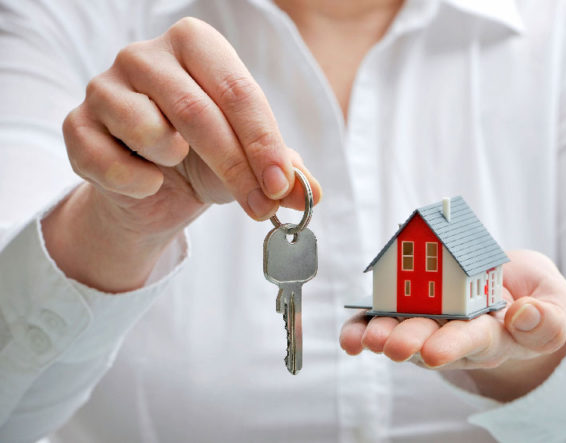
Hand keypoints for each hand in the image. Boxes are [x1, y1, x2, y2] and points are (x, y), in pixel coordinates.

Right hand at [43, 17, 320, 291]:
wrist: (152, 188)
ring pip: (148, 129)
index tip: (281, 185)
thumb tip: (309, 194)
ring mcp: (104, 86)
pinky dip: (134, 182)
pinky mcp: (76, 124)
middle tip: (260, 206)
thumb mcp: (250, 162)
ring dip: (173, 162)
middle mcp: (146, 55)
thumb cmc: (204, 160)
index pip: (238, 91)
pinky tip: (146, 181)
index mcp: (197, 46)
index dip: (263, 142)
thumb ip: (282, 172)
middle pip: (198, 111)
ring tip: (177, 163)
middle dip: (234, 167)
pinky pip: (105, 159)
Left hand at [340, 250, 565, 400]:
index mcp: (493, 333)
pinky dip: (362, 329)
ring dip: (383, 334)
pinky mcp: (406, 309)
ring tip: (370, 338)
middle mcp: (455, 333)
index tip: (437, 352)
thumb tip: (524, 315)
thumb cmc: (531, 295)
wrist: (508, 287)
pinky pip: (380, 321)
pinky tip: (351, 337)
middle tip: (395, 346)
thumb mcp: (555, 301)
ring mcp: (428, 322)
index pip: (473, 340)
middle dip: (411, 342)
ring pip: (402, 331)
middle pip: (431, 339)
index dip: (454, 345)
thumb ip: (549, 317)